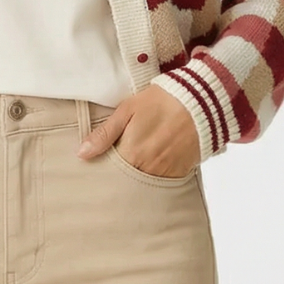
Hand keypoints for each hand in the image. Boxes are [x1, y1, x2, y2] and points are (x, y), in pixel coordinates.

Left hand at [76, 85, 200, 177]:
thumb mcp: (128, 110)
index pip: (109, 172)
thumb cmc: (162, 100)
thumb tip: (82, 154)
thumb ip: (104, 134)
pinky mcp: (180, 173)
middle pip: (125, 181)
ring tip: (137, 162)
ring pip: (143, 183)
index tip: (99, 166)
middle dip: (119, 176)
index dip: (103, 169)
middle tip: (118, 166)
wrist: (201, 101)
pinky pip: (163, 182)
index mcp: (131, 153)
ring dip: (137, 176)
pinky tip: (153, 164)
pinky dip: (156, 176)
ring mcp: (165, 172)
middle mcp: (147, 168)